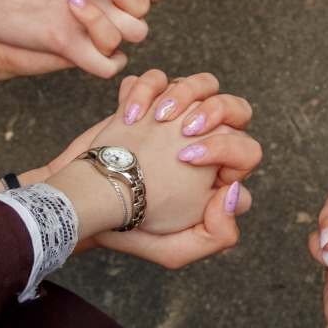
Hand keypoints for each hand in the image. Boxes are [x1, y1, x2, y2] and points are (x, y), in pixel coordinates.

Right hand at [45, 70, 259, 266]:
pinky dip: (144, 88)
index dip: (228, 152)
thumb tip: (237, 192)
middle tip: (188, 127)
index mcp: (219, 175)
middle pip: (237, 109)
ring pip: (203, 85)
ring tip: (159, 116)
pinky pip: (158, 78)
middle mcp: (205, 142)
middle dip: (219, 109)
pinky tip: (128, 114)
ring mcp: (178, 118)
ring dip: (185, 91)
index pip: (248, 152)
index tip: (189, 159)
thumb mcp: (174, 250)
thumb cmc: (128, 225)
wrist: (80, 201)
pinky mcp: (148, 100)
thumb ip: (217, 235)